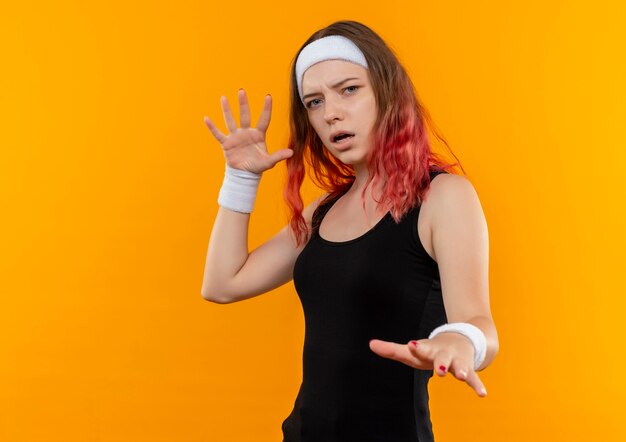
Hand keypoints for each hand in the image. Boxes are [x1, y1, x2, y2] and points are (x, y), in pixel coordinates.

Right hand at [203, 89, 292, 173]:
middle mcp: (246, 132)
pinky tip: (206, 118)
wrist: (244, 174)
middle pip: (245, 115)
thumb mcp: (269, 162)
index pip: (263, 119)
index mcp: (258, 135)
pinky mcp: (227, 143)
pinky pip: (218, 134)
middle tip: (241, 91)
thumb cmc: (257, 166)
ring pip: (231, 121)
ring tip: (223, 98)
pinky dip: (212, 127)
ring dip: (227, 110)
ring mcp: (236, 137)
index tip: (268, 96)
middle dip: (243, 103)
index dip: (266, 108)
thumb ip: (279, 156)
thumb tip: (292, 152)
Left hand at [369, 332, 486, 396]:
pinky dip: (478, 385)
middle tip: (439, 370)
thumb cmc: (430, 349)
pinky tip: (483, 394)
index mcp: (427, 349)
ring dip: (461, 370)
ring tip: (460, 376)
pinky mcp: (467, 368)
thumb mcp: (412, 350)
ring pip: (460, 366)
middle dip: (440, 362)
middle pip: (441, 357)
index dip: (416, 347)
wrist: (460, 338)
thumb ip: (392, 349)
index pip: (419, 348)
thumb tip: (370, 344)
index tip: (411, 345)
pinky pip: (474, 378)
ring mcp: (456, 360)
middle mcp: (442, 353)